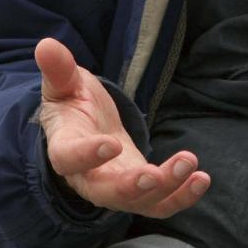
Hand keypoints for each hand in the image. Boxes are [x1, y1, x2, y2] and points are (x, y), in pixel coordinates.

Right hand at [35, 37, 209, 216]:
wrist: (86, 128)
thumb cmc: (73, 105)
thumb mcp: (65, 84)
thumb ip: (59, 70)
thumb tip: (46, 45)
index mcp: (65, 148)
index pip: (70, 158)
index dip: (88, 155)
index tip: (111, 143)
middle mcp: (89, 177)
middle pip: (107, 193)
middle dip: (133, 187)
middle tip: (155, 175)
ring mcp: (117, 187)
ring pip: (140, 202)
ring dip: (167, 188)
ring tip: (190, 163)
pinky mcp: (141, 191)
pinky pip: (161, 202)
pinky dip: (182, 195)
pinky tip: (201, 178)